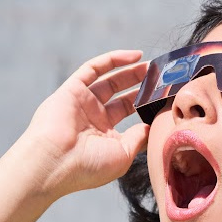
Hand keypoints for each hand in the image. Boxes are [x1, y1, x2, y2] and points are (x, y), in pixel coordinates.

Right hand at [23, 50, 149, 197]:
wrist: (56, 162)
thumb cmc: (90, 166)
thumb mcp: (123, 156)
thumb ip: (137, 139)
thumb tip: (149, 127)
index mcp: (105, 136)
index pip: (128, 114)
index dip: (146, 104)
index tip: (164, 96)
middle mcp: (93, 118)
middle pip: (120, 96)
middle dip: (140, 85)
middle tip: (160, 77)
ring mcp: (82, 103)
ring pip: (109, 80)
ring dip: (131, 71)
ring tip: (151, 66)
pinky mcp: (72, 89)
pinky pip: (94, 68)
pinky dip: (113, 60)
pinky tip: (135, 56)